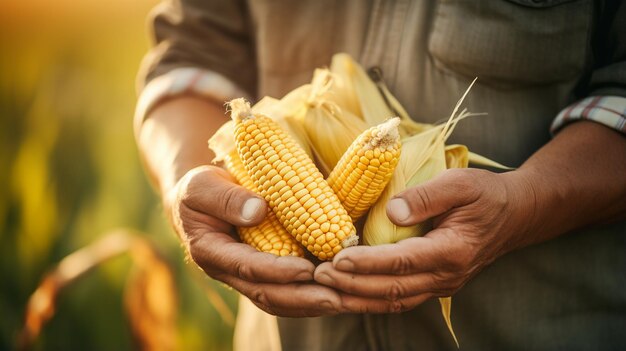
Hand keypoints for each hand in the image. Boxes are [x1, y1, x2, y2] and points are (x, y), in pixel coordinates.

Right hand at [166, 165, 343, 316]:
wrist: (201, 200)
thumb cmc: (201, 188)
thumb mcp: (203, 184)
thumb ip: (226, 198)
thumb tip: (259, 211)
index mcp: (210, 251)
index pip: (246, 267)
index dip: (277, 271)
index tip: (307, 269)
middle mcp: (228, 272)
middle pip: (266, 294)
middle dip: (302, 299)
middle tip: (335, 299)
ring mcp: (245, 277)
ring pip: (278, 301)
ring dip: (310, 304)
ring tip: (342, 302)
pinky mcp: (262, 275)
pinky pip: (286, 293)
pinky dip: (309, 297)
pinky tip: (336, 294)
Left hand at [314, 168, 534, 312]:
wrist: (515, 215)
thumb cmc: (486, 194)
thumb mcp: (461, 183)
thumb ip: (428, 196)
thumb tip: (392, 212)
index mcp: (453, 250)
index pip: (403, 262)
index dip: (368, 262)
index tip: (337, 258)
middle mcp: (447, 276)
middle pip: (393, 289)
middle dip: (352, 285)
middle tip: (318, 274)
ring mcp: (441, 285)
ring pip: (394, 301)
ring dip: (357, 298)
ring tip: (324, 288)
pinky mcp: (434, 285)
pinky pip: (399, 299)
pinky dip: (370, 299)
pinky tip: (347, 292)